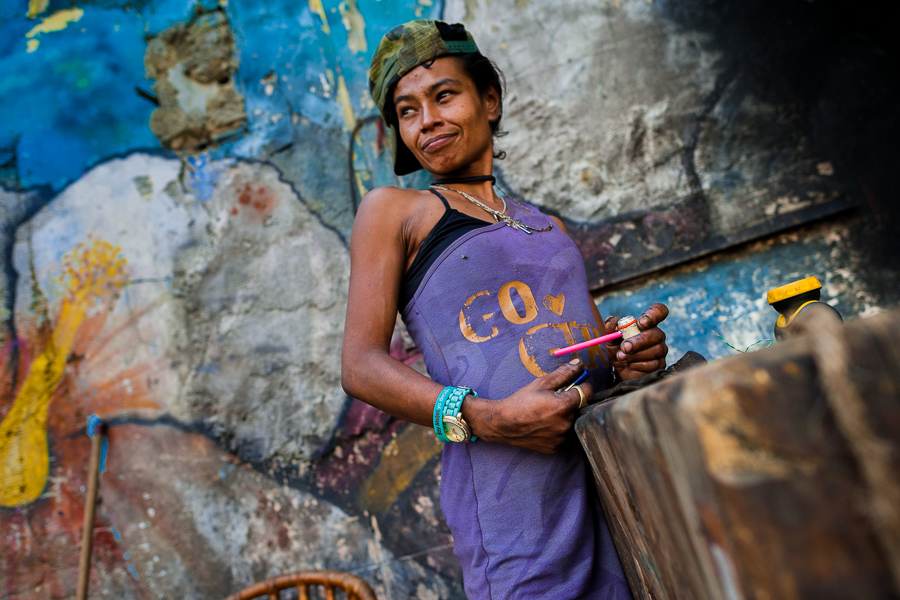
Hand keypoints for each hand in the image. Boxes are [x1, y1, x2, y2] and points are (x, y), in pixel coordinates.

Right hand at [465, 358, 591, 453]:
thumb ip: (564, 373)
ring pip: (572, 422)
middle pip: (580, 408)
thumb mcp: (542, 383)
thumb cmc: (521, 401)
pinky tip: (544, 424)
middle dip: (572, 402)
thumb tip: (579, 363)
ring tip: (548, 413)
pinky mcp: (556, 447)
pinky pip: (564, 435)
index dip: (581, 385)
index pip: (587, 392)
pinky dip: (558, 429)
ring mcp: (562, 438)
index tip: (574, 384)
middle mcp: (567, 424)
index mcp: (565, 406)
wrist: (503, 423)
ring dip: (566, 416)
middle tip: (555, 399)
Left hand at [604, 303, 668, 380]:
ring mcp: (661, 350)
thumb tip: (611, 322)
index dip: (653, 314)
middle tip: (624, 347)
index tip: (641, 323)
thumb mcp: (611, 339)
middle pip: (656, 334)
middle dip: (638, 342)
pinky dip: (638, 365)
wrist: (621, 371)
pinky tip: (630, 365)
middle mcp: (657, 335)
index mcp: (647, 324)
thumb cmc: (619, 351)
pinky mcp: (660, 364)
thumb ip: (611, 328)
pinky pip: (653, 364)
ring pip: (655, 350)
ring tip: (622, 358)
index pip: (658, 311)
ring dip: (635, 355)